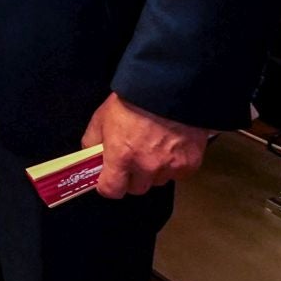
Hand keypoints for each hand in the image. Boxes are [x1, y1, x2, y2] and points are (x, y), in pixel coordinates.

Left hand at [82, 92, 209, 197]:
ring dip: (154, 172)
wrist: (169, 90)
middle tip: (132, 160)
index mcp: (121, 156)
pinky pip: (178, 174)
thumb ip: (92, 140)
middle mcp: (145, 166)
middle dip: (132, 178)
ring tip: (153, 149)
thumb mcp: (102, 117)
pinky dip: (173, 165)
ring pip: (158, 181)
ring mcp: (170, 167)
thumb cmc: (133, 101)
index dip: (108, 186)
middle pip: (136, 189)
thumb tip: (90, 155)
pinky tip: (170, 147)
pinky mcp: (190, 164)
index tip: (109, 179)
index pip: (111, 190)